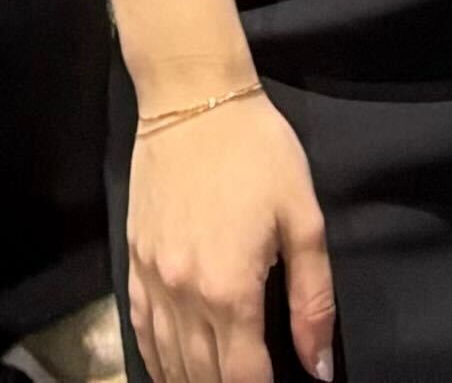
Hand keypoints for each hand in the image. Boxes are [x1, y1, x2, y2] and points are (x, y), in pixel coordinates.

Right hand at [128, 84, 335, 381]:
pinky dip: (155, 358)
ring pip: (167, 358)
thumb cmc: (258, 153)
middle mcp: (184, 293)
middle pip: (201, 375)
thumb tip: (318, 368)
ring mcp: (152, 277)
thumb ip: (313, 301)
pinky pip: (138, 325)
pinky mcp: (133, 257)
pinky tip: (169, 371)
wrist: (191, 97)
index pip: (243, 377)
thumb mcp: (304, 220)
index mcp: (230, 289)